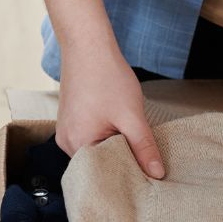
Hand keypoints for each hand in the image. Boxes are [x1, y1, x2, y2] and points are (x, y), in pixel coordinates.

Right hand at [56, 39, 164, 177]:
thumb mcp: (131, 117)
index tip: (148, 173)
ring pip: (95, 150)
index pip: (105, 173)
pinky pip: (89, 138)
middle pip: (99, 164)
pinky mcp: (70, 121)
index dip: (128, 174)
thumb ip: (144, 148)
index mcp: (76, 145)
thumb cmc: (106, 78)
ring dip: (114, 146)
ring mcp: (66, 131)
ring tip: (130, 136)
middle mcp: (65, 142)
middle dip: (122, 160)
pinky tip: (118, 125)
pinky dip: (106, 136)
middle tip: (145, 156)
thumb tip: (157, 174)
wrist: (87, 47)